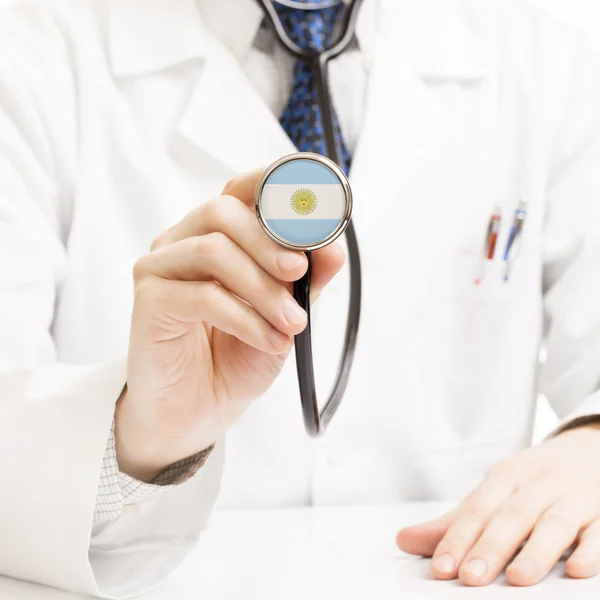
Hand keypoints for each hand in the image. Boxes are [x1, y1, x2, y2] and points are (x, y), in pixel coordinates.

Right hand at [115, 169, 343, 480]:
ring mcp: (160, 268)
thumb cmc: (237, 355)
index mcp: (215, 235)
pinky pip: (202, 296)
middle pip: (222, 211)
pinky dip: (246, 318)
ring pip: (213, 250)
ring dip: (263, 289)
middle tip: (299, 273)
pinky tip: (268, 340)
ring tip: (292, 323)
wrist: (198, 410)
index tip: (314, 200)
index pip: (239, 190)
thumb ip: (306, 279)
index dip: (273, 183)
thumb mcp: (285, 314)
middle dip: (270, 241)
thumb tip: (332, 247)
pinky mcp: (149, 302)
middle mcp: (183, 242)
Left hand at [396, 423, 599, 585]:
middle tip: (470, 578)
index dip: (457, 538)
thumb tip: (404, 540)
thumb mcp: (494, 492)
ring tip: (518, 579)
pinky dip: (590, 549)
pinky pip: (598, 531)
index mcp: (505, 478)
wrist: (588, 448)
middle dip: (490, 547)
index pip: (477, 509)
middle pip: (511, 516)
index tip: (441, 568)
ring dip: (537, 551)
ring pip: (554, 523)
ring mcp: (572, 497)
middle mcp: (536, 485)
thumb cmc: (532, 480)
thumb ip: (454, 522)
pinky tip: (578, 570)